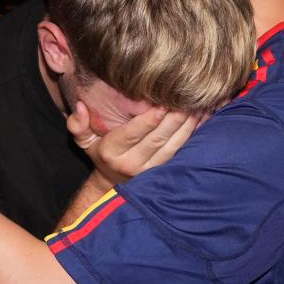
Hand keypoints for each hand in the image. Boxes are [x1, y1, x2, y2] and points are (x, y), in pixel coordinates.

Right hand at [68, 104, 204, 184]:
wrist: (113, 184)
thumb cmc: (101, 153)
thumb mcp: (84, 141)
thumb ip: (78, 124)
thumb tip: (80, 107)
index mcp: (112, 152)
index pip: (132, 134)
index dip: (148, 120)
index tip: (161, 104)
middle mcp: (133, 164)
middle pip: (158, 139)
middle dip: (174, 118)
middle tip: (187, 99)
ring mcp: (152, 171)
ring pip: (174, 147)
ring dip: (188, 126)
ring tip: (199, 105)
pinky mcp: (166, 172)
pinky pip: (183, 152)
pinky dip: (195, 135)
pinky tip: (205, 118)